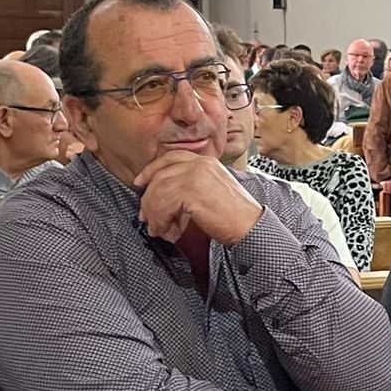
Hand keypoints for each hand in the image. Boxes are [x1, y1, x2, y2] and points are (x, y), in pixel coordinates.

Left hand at [133, 151, 262, 244]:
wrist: (250, 227)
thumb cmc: (234, 216)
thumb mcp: (212, 191)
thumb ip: (190, 186)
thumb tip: (162, 198)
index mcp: (206, 161)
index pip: (171, 158)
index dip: (152, 169)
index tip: (140, 182)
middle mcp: (200, 164)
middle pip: (160, 176)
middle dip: (149, 198)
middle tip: (146, 218)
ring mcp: (195, 175)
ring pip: (159, 191)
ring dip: (154, 214)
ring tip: (158, 230)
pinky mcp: (191, 191)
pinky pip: (163, 205)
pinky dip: (160, 221)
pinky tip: (167, 232)